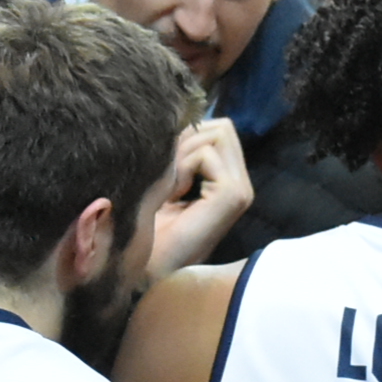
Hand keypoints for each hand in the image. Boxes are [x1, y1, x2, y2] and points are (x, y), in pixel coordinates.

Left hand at [149, 120, 249, 276]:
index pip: (219, 128)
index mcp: (228, 180)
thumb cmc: (145, 226)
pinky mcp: (233, 197)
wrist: (140, 267)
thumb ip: (180, 149)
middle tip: (167, 175)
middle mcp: (241, 184)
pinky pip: (205, 154)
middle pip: (221, 126)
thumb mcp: (164, 176)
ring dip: (181, 155)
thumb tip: (185, 113)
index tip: (167, 168)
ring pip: (215, 134)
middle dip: (186, 140)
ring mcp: (241, 192)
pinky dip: (181, 168)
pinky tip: (173, 195)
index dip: (187, 136)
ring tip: (169, 187)